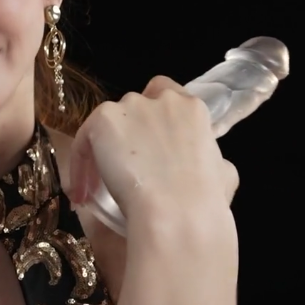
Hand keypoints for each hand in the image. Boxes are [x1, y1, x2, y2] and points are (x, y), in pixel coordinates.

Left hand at [68, 76, 239, 218]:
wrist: (178, 211)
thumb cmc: (205, 200)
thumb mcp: (224, 174)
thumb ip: (213, 160)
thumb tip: (212, 165)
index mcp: (192, 107)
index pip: (164, 93)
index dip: (150, 118)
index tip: (145, 146)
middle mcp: (160, 99)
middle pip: (132, 109)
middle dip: (125, 136)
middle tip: (123, 170)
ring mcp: (130, 106)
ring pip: (106, 125)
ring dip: (101, 152)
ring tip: (97, 189)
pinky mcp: (103, 120)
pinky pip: (83, 141)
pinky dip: (79, 165)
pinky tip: (81, 193)